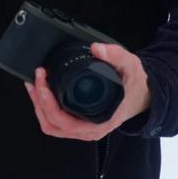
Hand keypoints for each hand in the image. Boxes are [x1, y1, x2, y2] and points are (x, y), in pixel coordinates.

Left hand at [24, 42, 151, 140]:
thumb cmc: (134, 83)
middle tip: (37, 78)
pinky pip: (56, 124)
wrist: (143, 94)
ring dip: (38, 106)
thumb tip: (97, 48)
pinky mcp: (80, 123)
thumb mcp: (130, 65)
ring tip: (34, 84)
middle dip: (39, 102)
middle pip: (53, 126)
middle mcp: (91, 130)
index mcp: (101, 121)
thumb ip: (116, 55)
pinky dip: (44, 109)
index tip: (43, 80)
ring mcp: (84, 129)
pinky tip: (41, 91)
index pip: (66, 122)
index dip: (48, 103)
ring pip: (52, 127)